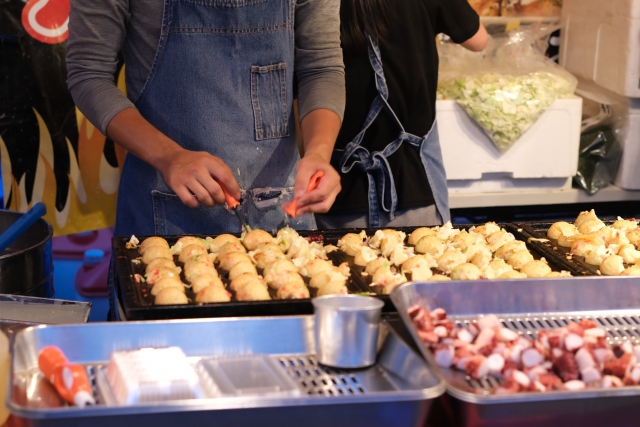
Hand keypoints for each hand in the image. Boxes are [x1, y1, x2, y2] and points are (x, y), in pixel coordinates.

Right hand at [106, 108, 240, 208]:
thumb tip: (232, 191)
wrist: (171, 158)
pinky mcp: (177, 187)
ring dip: (210, 203)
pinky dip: (197, 204)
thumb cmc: (195, 161)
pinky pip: (191, 202)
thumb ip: (223, 172)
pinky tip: (197, 200)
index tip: (236, 197)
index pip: (225, 177)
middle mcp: (198, 169)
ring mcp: (186, 178)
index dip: (233, 189)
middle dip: (221, 200)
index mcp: (208, 162)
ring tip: (210, 201)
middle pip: (215, 191)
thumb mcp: (210, 160)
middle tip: (220, 201)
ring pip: (204, 198)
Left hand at [293, 153, 340, 215]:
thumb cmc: (311, 163)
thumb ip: (301, 181)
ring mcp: (333, 194)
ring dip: (308, 210)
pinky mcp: (328, 199)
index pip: (322, 193)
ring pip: (322, 208)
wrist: (317, 162)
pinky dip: (309, 208)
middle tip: (295, 210)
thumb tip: (298, 196)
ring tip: (294, 209)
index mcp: (332, 178)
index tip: (296, 202)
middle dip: (309, 208)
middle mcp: (335, 188)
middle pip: (324, 204)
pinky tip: (299, 207)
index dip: (309, 199)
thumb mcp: (304, 167)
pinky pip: (319, 206)